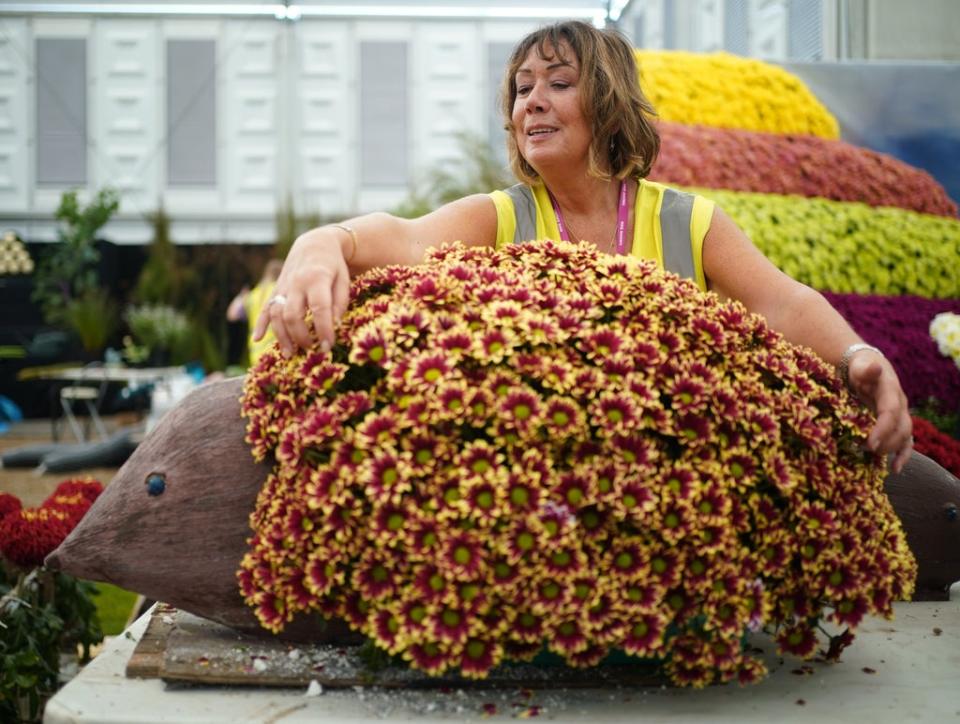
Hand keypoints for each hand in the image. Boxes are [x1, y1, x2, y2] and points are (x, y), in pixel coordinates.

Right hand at [252, 228, 350, 354]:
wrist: (315, 244)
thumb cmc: (334, 266)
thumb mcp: (344, 280)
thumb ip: (339, 303)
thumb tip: (334, 326)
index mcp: (317, 279)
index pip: (319, 308)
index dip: (323, 329)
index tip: (328, 346)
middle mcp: (296, 283)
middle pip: (292, 314)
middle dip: (300, 336)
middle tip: (311, 350)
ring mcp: (283, 286)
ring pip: (276, 313)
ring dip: (281, 335)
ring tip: (289, 354)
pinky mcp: (276, 289)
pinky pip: (265, 307)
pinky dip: (260, 324)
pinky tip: (257, 339)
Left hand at [846, 350, 911, 472]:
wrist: (870, 367)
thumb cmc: (861, 368)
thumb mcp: (860, 367)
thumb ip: (867, 370)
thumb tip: (876, 368)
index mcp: (891, 392)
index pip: (890, 413)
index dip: (882, 429)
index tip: (870, 443)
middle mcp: (900, 405)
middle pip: (899, 428)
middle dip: (884, 442)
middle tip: (864, 448)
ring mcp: (901, 415)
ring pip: (904, 437)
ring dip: (890, 449)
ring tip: (871, 455)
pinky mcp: (898, 424)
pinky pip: (905, 442)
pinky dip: (902, 456)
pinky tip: (895, 469)